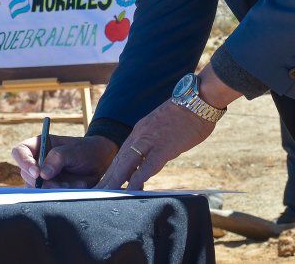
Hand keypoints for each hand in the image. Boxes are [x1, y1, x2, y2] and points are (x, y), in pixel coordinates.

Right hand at [12, 134, 117, 187]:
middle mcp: (37, 161)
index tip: (37, 173)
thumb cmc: (86, 150)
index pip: (20, 151)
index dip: (24, 162)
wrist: (100, 162)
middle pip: (26, 173)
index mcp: (39, 145)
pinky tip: (75, 187)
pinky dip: (60, 194)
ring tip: (71, 185)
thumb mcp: (74, 150)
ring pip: (35, 187)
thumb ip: (58, 158)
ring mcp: (42, 176)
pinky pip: (47, 195)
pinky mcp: (50, 188)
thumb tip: (42, 174)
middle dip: (41, 182)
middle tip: (58, 185)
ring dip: (52, 189)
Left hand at [96, 99, 216, 189]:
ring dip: (116, 180)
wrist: (198, 99)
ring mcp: (151, 140)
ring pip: (127, 163)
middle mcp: (141, 135)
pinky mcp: (164, 147)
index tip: (105, 182)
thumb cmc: (187, 114)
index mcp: (141, 130)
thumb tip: (152, 157)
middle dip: (108, 177)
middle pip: (120, 160)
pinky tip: (132, 190)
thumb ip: (155, 141)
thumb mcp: (164, 127)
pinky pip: (148, 165)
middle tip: (97, 192)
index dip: (113, 169)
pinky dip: (138, 179)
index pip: (122, 154)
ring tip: (106, 194)